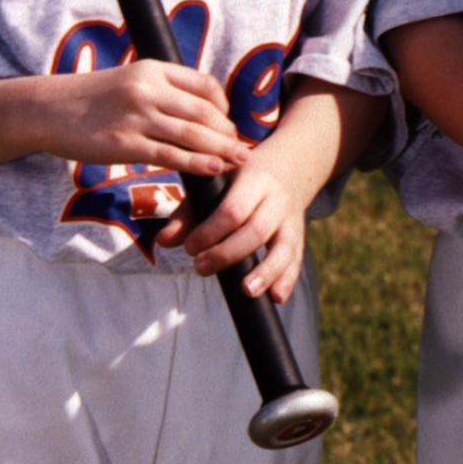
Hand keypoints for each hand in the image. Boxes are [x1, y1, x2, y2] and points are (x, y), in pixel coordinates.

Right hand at [38, 59, 251, 173]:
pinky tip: (212, 169)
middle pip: (203, 111)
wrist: (49, 110)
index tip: (228, 122)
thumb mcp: (130, 80)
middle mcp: (147, 89)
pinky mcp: (123, 144)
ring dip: (220, 149)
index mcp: (153, 70)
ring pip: (191, 133)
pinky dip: (196, 162)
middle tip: (241, 148)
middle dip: (227, 132)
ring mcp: (135, 116)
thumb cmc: (92, 99)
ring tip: (238, 160)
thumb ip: (162, 90)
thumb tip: (197, 108)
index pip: (203, 84)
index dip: (223, 105)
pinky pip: (168, 154)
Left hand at [183, 159, 307, 304]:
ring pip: (284, 247)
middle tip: (201, 269)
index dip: (210, 232)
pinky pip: (296, 260)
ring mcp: (291, 219)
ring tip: (246, 291)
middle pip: (257, 230)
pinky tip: (276, 298)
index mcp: (254, 180)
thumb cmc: (239, 177)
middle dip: (228, 254)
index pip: (233, 209)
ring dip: (266, 271)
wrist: (288, 165)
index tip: (189, 248)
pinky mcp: (298, 237)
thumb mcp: (215, 182)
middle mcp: (277, 199)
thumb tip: (164, 241)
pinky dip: (287, 280)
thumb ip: (188, 211)